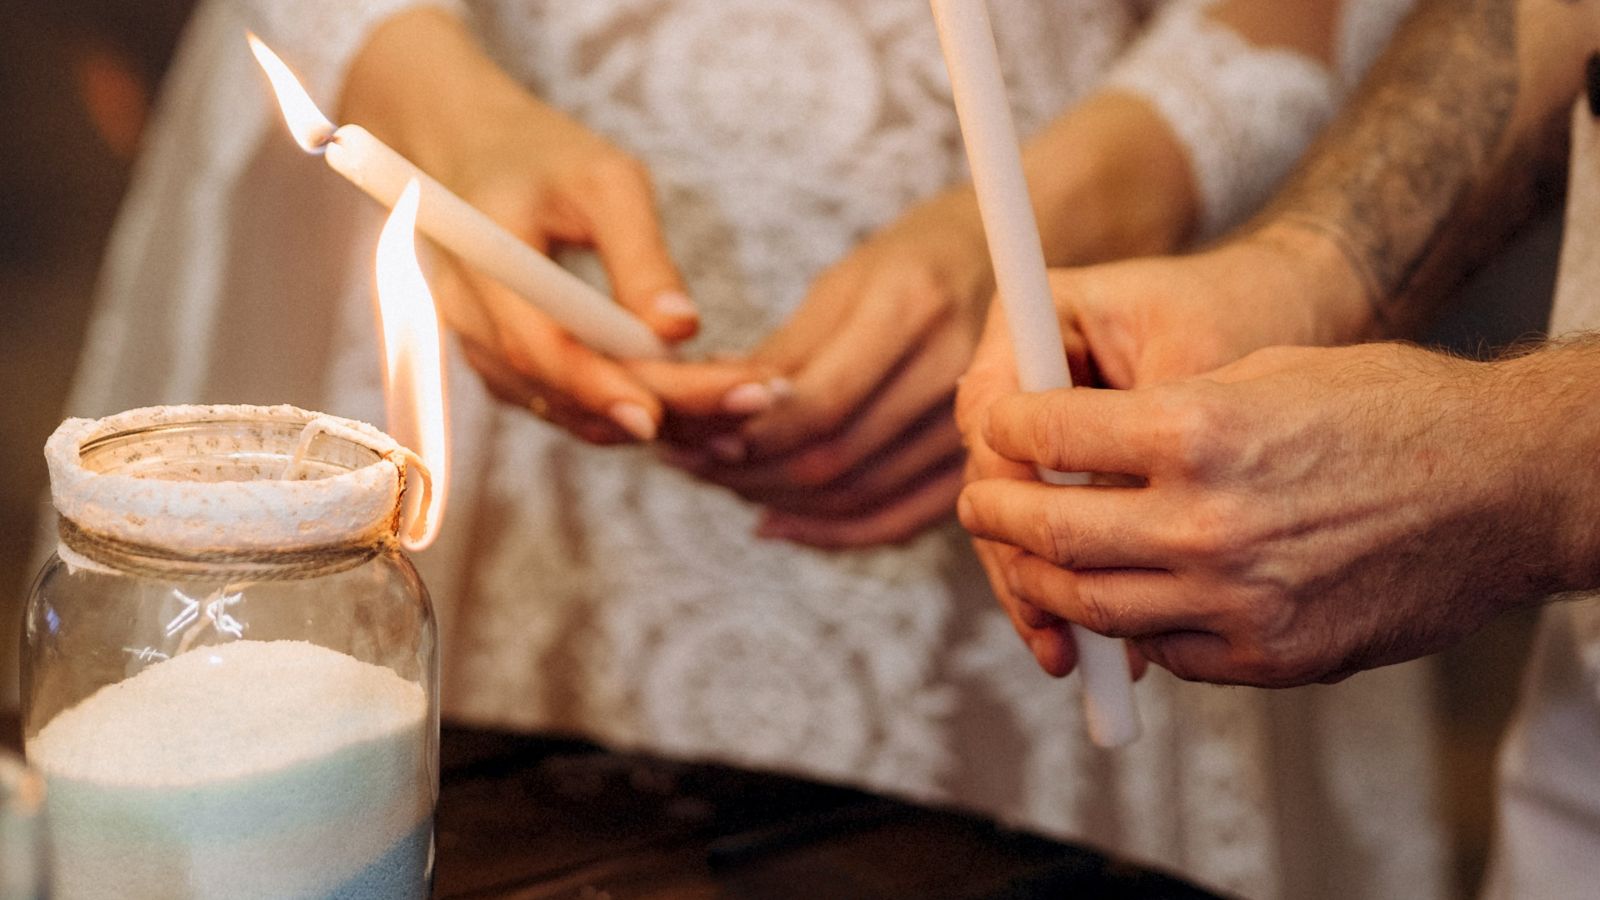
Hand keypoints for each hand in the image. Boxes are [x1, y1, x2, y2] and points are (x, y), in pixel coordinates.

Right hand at [343, 10, 767, 442]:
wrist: (474, 152)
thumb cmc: (547, 154)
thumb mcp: (607, 181)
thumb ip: (641, 255)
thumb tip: (680, 330)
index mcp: (484, 257)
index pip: (539, 346)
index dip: (598, 388)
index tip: (661, 416)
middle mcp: (467, 314)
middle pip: (561, 388)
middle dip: (659, 406)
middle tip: (749, 404)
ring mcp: (477, 345)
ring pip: (565, 408)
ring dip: (648, 414)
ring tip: (735, 405)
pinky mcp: (501, 362)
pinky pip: (564, 401)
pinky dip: (623, 406)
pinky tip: (692, 398)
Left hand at [660, 189, 994, 547]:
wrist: (1003, 264)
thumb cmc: (908, 265)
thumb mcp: (841, 283)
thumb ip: (782, 354)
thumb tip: (707, 415)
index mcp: (913, 308)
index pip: (819, 402)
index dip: (747, 431)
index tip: (690, 434)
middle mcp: (955, 369)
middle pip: (835, 458)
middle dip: (746, 470)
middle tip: (687, 463)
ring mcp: (973, 425)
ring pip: (857, 495)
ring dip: (776, 500)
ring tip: (719, 482)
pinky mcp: (974, 464)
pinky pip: (897, 521)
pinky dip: (830, 532)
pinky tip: (777, 520)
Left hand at [954, 231, 1370, 673]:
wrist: (1505, 483)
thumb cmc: (1391, 408)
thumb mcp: (1264, 373)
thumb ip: (1163, 415)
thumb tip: (1083, 445)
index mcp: (1196, 428)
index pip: (1048, 435)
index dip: (1007, 431)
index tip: (998, 429)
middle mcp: (1206, 521)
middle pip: (1050, 533)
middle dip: (998, 516)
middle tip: (983, 503)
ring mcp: (1236, 599)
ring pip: (1093, 606)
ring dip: (1043, 583)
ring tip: (1029, 560)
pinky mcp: (1271, 656)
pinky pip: (1166, 649)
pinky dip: (1132, 623)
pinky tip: (1125, 597)